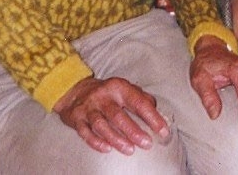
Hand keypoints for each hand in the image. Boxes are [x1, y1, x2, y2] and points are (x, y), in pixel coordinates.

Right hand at [53, 76, 168, 155]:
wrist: (74, 91)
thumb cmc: (107, 93)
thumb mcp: (124, 89)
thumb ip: (141, 98)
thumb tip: (156, 110)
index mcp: (119, 87)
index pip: (138, 102)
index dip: (152, 117)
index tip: (163, 130)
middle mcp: (103, 97)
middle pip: (118, 115)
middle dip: (133, 131)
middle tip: (147, 143)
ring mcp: (89, 108)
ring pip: (101, 125)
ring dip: (116, 139)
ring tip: (130, 150)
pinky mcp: (77, 118)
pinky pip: (85, 132)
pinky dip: (96, 141)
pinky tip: (107, 149)